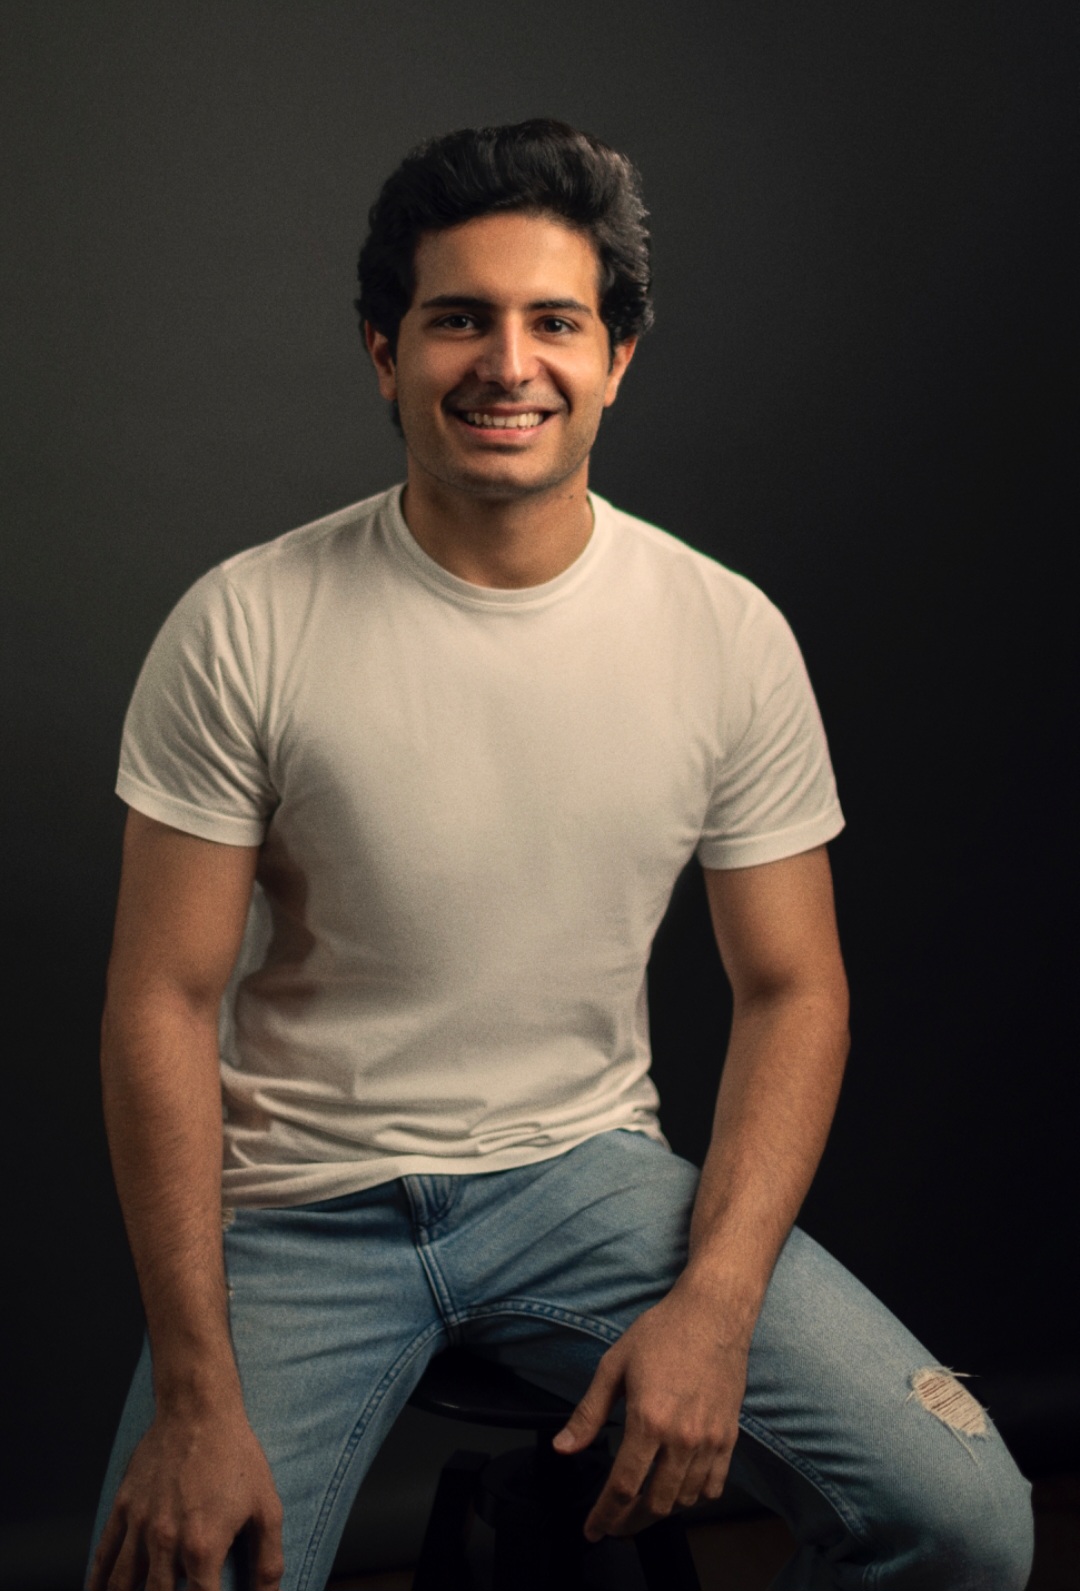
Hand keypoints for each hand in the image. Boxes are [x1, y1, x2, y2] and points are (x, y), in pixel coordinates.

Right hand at [87, 1400, 283, 1590]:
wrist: (199, 1409)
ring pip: (121, 1587)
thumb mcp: (266, 1508)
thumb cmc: (236, 1455)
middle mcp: (165, 1543)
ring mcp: (139, 1526)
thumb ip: (269, 1561)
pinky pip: (103, 1556)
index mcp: (202, 1547)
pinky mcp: (123, 1509)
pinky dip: (97, 1582)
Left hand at [551, 1278, 749, 1540]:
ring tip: (641, 1507)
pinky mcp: (729, 1436)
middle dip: (630, 1522)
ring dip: (660, 1511)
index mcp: (648, 1420)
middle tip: (614, 1523)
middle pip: (655, 1504)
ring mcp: (709, 1440)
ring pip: (685, 1500)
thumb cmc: (661, 1333)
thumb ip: (589, 1413)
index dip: (605, 1515)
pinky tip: (678, 1491)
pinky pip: (714, 1486)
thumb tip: (563, 1448)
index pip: (623, 1487)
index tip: (593, 1530)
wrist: (713, 1313)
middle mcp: (681, 1438)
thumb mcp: (614, 1365)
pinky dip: (695, 1498)